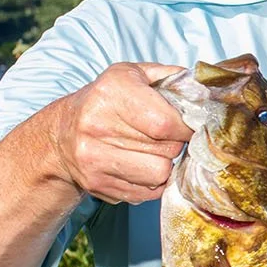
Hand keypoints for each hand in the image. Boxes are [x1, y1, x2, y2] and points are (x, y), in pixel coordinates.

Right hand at [45, 62, 191, 204]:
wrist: (61, 135)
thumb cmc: (107, 100)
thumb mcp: (133, 74)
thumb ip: (170, 76)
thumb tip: (205, 89)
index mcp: (111, 93)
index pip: (166, 123)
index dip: (187, 128)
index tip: (190, 127)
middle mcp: (97, 125)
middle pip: (167, 149)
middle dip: (176, 144)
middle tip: (166, 137)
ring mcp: (93, 158)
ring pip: (159, 174)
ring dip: (164, 164)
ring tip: (153, 151)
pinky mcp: (96, 184)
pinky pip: (147, 192)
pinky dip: (151, 181)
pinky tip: (140, 166)